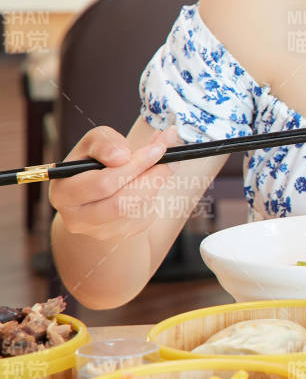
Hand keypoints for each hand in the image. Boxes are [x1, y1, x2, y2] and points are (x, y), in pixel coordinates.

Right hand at [49, 127, 181, 241]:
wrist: (97, 191)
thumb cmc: (95, 162)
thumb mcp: (95, 143)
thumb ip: (106, 142)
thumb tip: (123, 155)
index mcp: (63, 192)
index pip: (102, 183)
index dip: (133, 166)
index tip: (157, 149)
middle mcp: (75, 218)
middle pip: (120, 203)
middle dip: (149, 177)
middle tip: (169, 158)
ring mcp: (97, 231)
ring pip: (135, 210)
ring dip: (155, 186)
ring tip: (164, 166)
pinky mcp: (118, 236)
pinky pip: (143, 217)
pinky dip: (153, 196)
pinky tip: (150, 183)